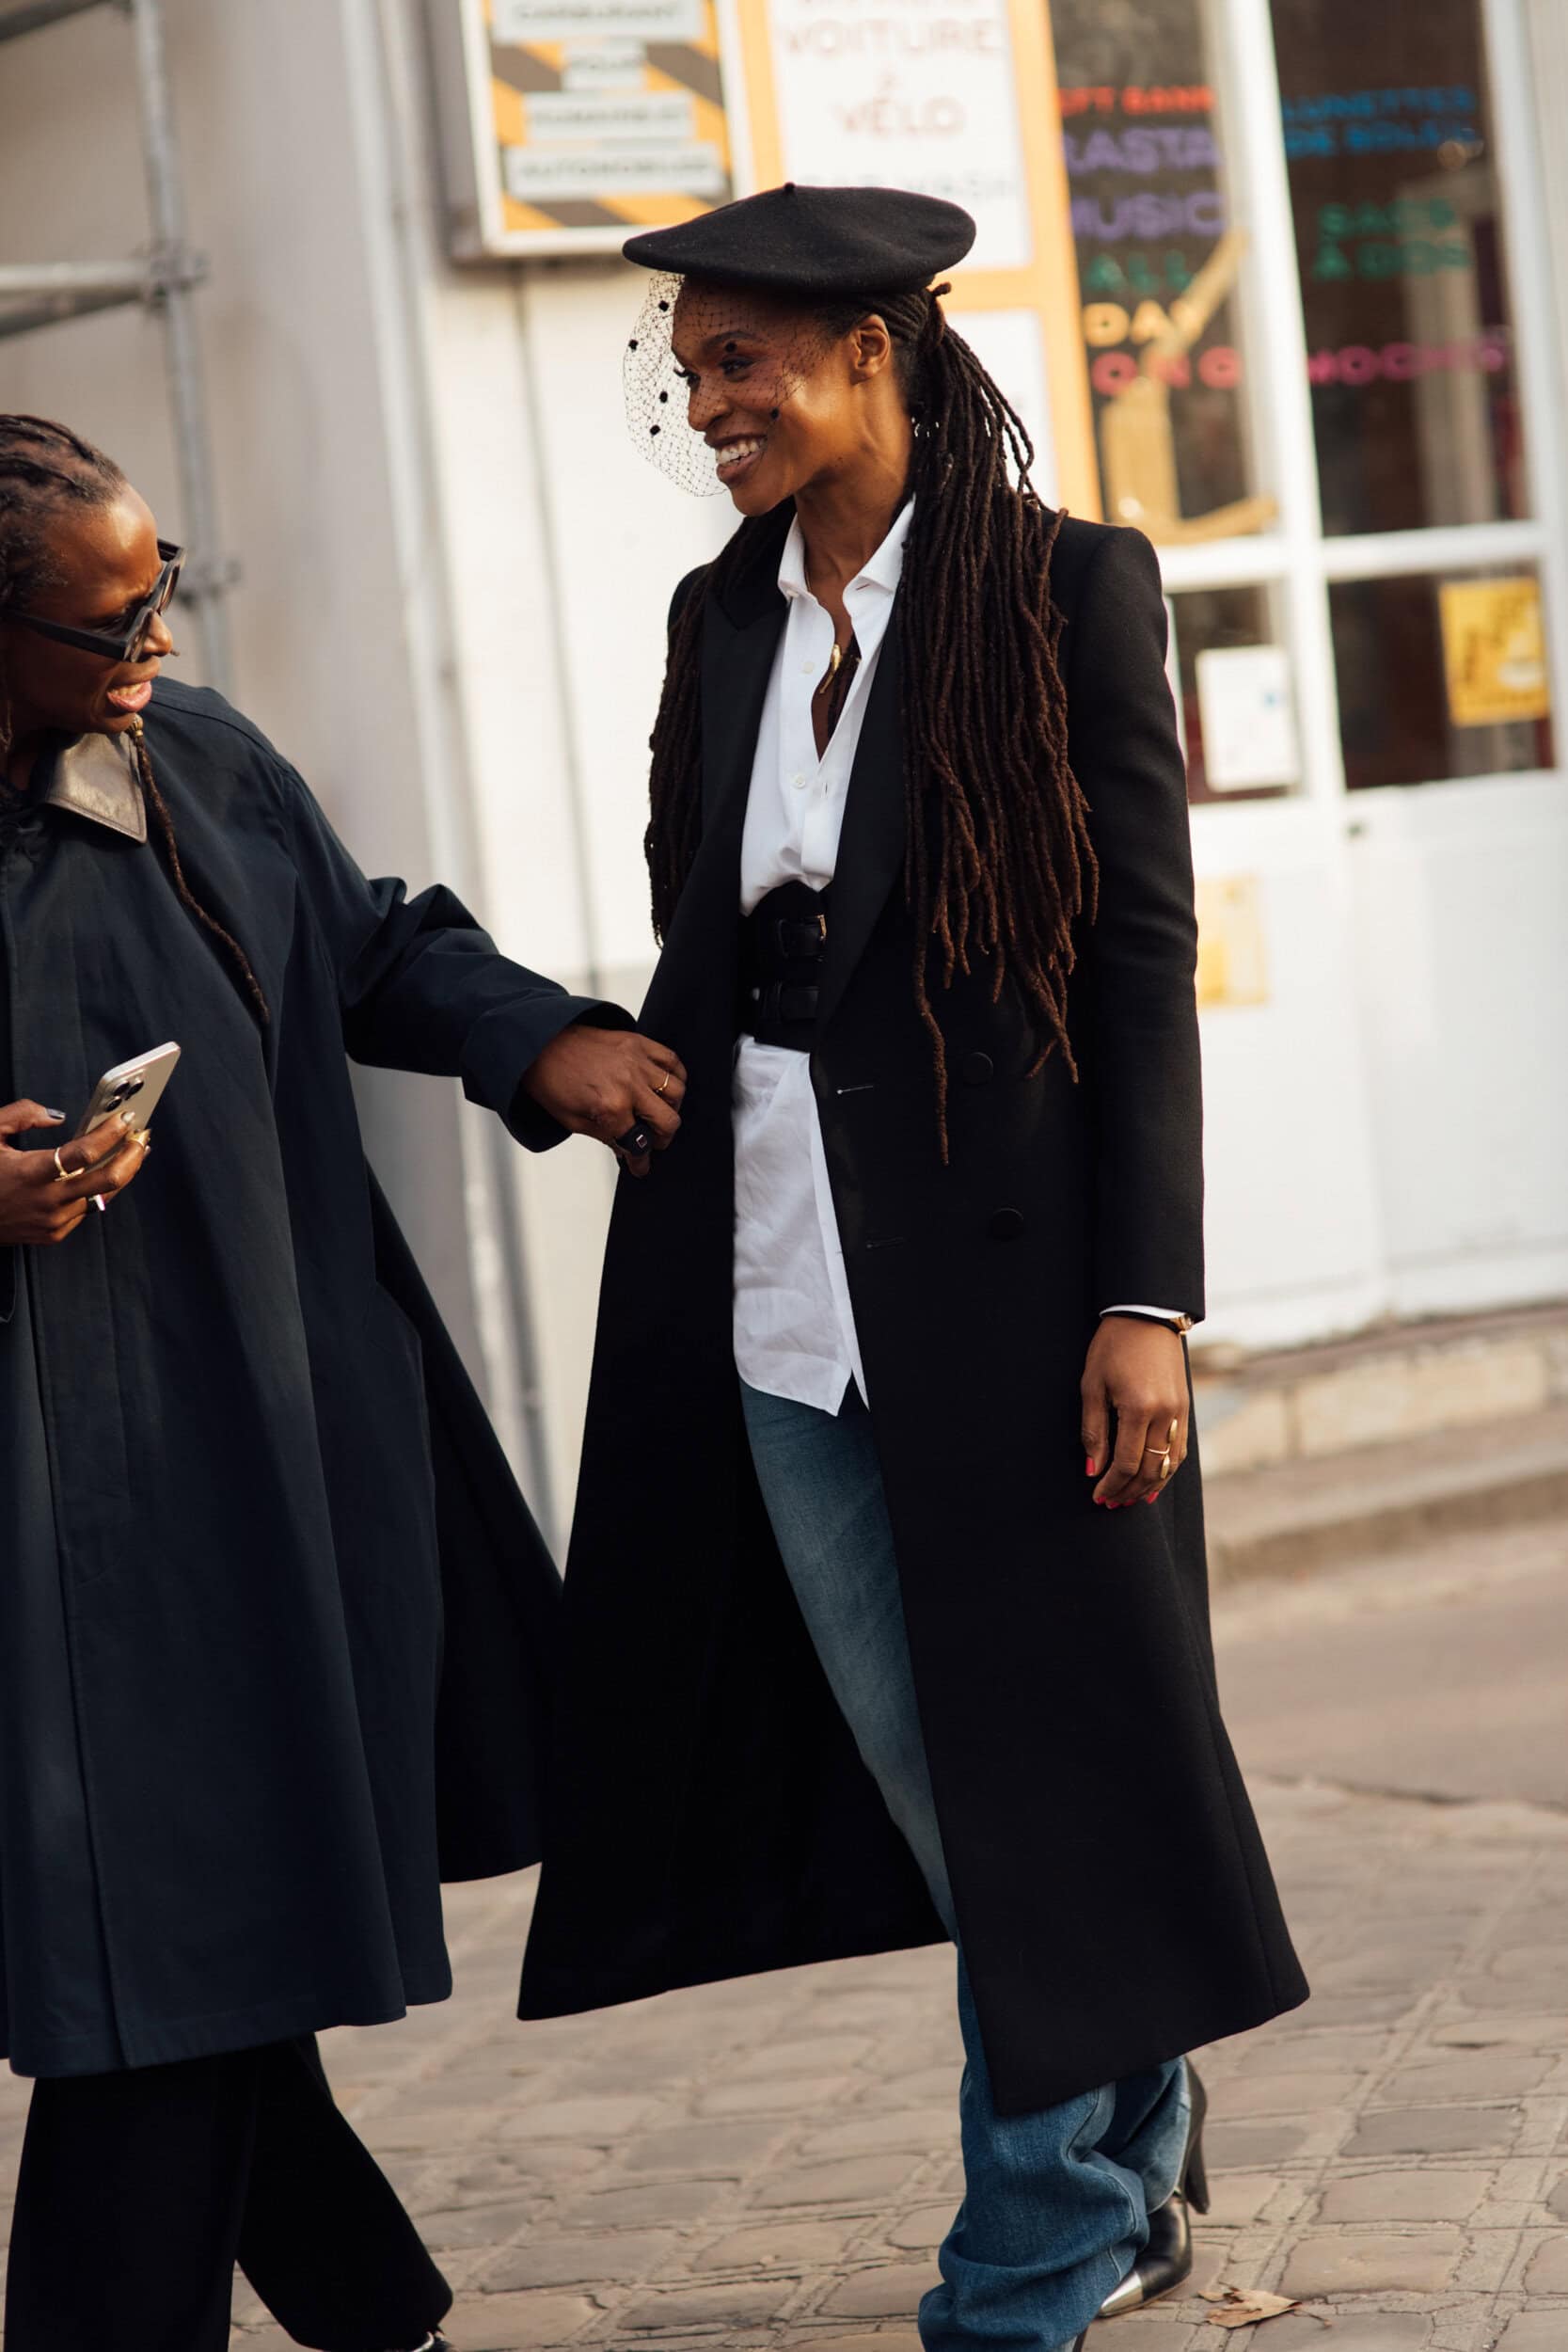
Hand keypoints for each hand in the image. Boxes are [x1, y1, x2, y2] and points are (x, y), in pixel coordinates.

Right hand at [0, 1102, 149, 1246]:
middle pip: (106, 1179)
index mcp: (30, 1173)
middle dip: (132, 1156)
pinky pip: (86, 1209)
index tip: (125, 1118)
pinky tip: (105, 1174)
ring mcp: (52, 1222)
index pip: (83, 1152)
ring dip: (120, 1173)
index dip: (109, 1134)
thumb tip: (58, 1116)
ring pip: (101, 1195)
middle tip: (142, 1137)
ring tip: (132, 1152)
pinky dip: (97, 1190)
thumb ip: (22, 1115)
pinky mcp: (54, 1235)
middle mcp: (46, 1201)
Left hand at [520, 1026, 687, 1179]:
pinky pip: (672, 1061)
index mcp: (609, 1107)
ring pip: (677, 1091)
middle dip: (663, 1139)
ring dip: (671, 1108)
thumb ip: (605, 1136)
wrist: (539, 1044)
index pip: (639, 1144)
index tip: (641, 1165)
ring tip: (658, 1113)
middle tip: (654, 1141)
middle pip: (669, 1121)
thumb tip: (625, 1149)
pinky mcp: (638, 1043)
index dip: (641, 1162)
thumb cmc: (550, 1079)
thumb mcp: (572, 1121)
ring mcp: (636, 1061)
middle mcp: (628, 1084)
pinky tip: (664, 1086)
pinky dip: (675, 1076)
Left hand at [1080, 1315, 1188, 1507]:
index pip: (1126, 1463)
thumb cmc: (1112, 1346)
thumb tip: (1093, 1469)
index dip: (1111, 1485)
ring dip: (1149, 1486)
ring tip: (1130, 1499)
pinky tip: (1154, 1481)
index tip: (1097, 1496)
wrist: (1147, 1315)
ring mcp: (1180, 1412)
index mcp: (1139, 1408)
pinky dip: (1167, 1470)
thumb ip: (1093, 1430)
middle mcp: (1166, 1414)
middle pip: (1151, 1470)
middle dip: (1129, 1491)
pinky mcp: (1186, 1408)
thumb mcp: (1092, 1385)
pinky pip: (1180, 1450)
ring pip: (1169, 1465)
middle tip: (1110, 1504)